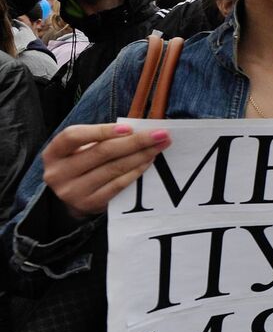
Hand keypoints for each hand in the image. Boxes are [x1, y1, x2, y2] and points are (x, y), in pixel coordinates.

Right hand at [42, 123, 170, 218]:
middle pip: (101, 152)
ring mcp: (73, 191)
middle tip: (160, 134)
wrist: (72, 196)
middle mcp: (58, 173)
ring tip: (160, 146)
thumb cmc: (81, 162)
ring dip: (141, 155)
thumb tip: (138, 129)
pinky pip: (118, 184)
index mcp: (53, 153)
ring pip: (114, 168)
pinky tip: (149, 161)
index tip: (130, 127)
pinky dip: (136, 171)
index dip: (102, 130)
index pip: (74, 136)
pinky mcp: (89, 204)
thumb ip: (100, 138)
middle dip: (136, 141)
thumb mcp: (81, 148)